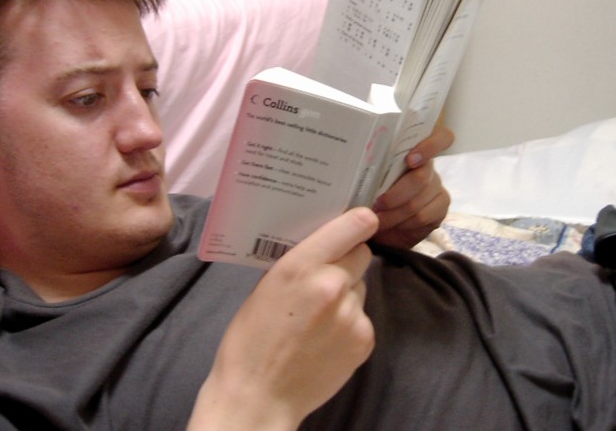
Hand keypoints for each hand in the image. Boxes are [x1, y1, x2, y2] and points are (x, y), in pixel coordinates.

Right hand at [189, 207, 377, 430]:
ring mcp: (352, 315)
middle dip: (348, 259)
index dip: (360, 221)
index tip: (362, 219)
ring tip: (319, 316)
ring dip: (347, 294)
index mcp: (301, 266)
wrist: (258, 396)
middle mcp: (332, 286)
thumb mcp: (266, 286)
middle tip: (328, 275)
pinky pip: (362, 317)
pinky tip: (326, 338)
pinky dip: (349, 323)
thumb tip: (322, 244)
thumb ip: (298, 262)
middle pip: (362, 254)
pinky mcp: (364, 340)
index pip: (354, 226)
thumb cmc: (251, 339)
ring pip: (361, 287)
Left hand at [370, 125, 453, 249]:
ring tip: (378, 219)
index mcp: (412, 150)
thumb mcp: (368, 179)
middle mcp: (429, 167)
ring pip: (418, 200)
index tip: (410, 160)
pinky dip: (404, 223)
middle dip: (395, 195)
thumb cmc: (371, 195)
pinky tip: (394, 225)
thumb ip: (372, 168)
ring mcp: (437, 187)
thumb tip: (358, 162)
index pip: (440, 137)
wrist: (382, 225)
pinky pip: (423, 216)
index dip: (430, 146)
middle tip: (376, 204)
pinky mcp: (441, 207)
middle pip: (421, 177)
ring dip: (395, 213)